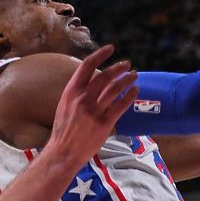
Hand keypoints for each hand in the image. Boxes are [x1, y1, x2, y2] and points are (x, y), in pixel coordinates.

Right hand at [47, 45, 137, 168]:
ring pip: (115, 89)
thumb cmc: (64, 130)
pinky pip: (121, 105)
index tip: (111, 48)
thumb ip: (78, 92)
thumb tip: (93, 81)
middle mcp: (82, 99)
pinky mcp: (104, 123)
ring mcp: (93, 111)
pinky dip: (130, 96)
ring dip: (127, 80)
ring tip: (134, 75)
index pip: (87, 65)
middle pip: (105, 75)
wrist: (63, 152)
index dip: (100, 53)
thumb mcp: (65, 105)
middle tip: (127, 64)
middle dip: (119, 67)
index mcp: (71, 92)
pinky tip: (136, 91)